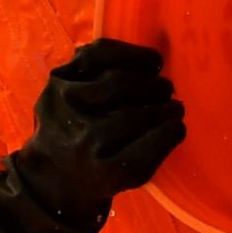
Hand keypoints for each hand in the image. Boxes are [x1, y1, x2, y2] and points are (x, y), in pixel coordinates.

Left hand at [0, 38, 185, 232]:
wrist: (51, 169)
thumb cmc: (100, 171)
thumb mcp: (126, 177)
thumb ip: (153, 152)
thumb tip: (174, 121)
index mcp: (97, 173)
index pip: (140, 154)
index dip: (166, 135)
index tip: (179, 125)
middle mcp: (76, 141)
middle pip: (130, 117)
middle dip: (160, 108)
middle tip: (174, 104)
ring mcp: (63, 106)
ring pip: (116, 84)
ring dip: (148, 82)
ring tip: (163, 85)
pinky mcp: (57, 79)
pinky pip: (96, 56)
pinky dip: (127, 55)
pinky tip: (148, 62)